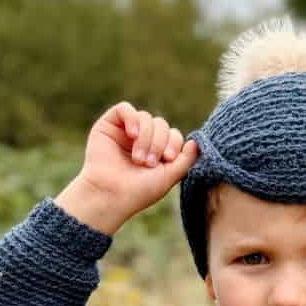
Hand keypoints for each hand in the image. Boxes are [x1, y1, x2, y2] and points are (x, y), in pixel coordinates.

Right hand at [65, 102, 199, 230]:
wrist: (110, 196)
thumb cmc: (139, 191)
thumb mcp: (169, 177)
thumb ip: (186, 160)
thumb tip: (196, 141)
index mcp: (156, 152)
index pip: (173, 135)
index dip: (174, 143)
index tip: (167, 160)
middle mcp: (141, 139)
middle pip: (161, 124)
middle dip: (159, 142)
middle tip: (148, 163)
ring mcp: (125, 131)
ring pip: (145, 117)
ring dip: (146, 137)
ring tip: (138, 158)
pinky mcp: (109, 125)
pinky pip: (125, 109)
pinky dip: (132, 119)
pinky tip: (131, 135)